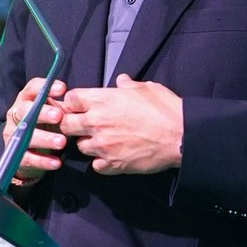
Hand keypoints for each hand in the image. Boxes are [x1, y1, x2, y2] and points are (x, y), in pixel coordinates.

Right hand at [1, 77, 70, 184]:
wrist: (34, 154)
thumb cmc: (48, 126)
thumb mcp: (56, 114)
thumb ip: (65, 107)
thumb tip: (82, 102)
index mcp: (26, 100)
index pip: (32, 88)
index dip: (45, 87)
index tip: (62, 89)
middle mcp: (16, 115)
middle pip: (25, 110)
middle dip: (42, 113)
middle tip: (58, 116)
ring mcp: (13, 135)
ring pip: (25, 135)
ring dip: (45, 138)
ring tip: (61, 142)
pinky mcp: (16, 155)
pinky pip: (28, 158)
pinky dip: (43, 160)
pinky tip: (56, 162)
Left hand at [58, 75, 184, 174]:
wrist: (181, 137)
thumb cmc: (165, 110)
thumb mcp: (146, 89)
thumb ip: (128, 85)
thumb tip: (122, 81)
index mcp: (103, 100)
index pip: (70, 99)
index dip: (73, 102)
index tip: (79, 105)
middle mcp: (97, 122)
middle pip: (66, 124)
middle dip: (72, 124)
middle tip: (83, 125)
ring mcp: (103, 145)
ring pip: (80, 146)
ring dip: (88, 143)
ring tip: (101, 141)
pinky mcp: (112, 164)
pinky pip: (95, 165)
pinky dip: (100, 162)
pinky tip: (110, 156)